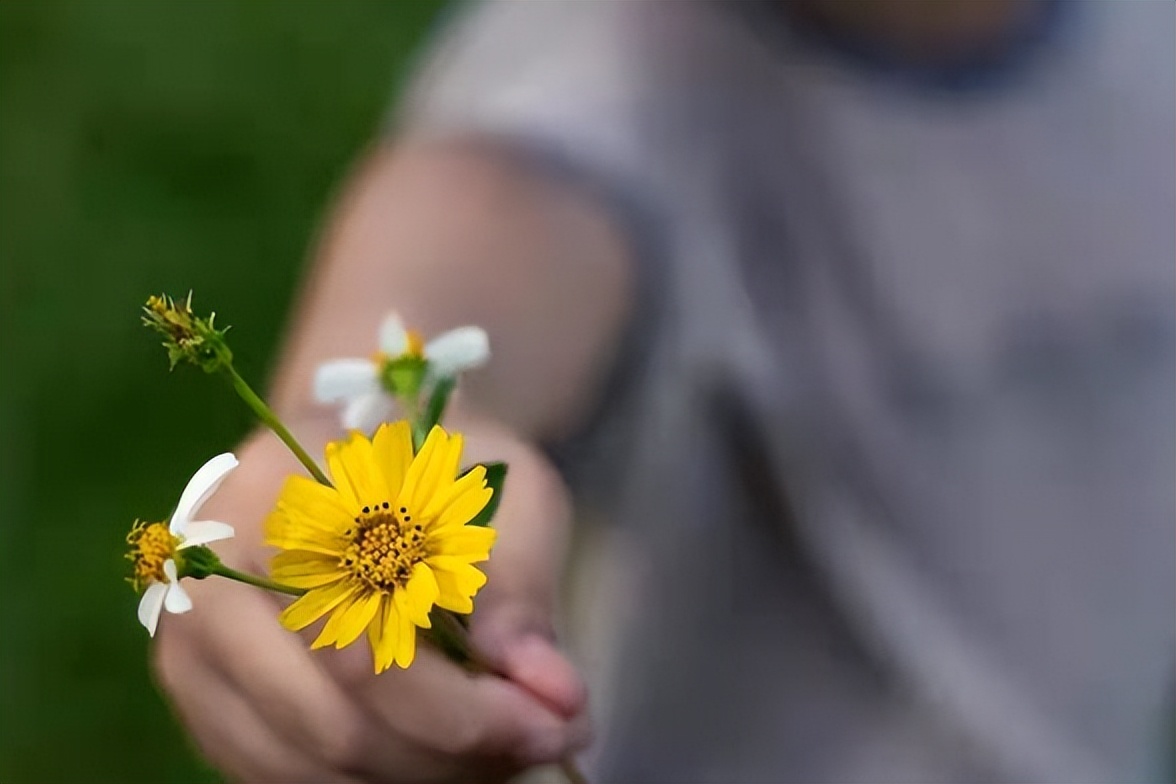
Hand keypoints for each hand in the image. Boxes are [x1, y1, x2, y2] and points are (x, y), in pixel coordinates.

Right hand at [152, 431, 588, 782]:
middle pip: (335, 723)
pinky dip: (370, 778)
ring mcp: (191, 648)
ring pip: (311, 763)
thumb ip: (517, 585)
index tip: (559, 721)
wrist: (366, 456)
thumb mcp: (502, 489)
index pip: (365, 646)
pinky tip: (438, 751)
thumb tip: (550, 691)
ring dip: (419, 774)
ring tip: (500, 745)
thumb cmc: (437, 466)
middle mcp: (206, 580)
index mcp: (275, 503)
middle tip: (542, 739)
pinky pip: (281, 775)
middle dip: (453, 754)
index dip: (466, 710)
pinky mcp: (202, 699)